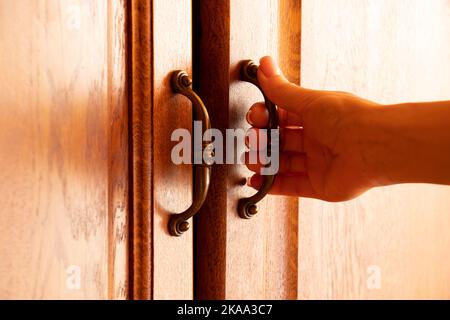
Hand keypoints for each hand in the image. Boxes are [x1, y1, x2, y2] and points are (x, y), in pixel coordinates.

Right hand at [245, 56, 380, 200]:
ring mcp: (317, 163)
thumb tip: (264, 64)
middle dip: (262, 142)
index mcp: (315, 117)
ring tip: (253, 161)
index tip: (255, 118)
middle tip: (253, 141)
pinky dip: (272, 185)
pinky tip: (259, 182)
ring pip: (282, 164)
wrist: (376, 147)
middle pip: (280, 142)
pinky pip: (291, 186)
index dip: (266, 118)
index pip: (282, 117)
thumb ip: (282, 89)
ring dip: (263, 163)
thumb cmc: (350, 119)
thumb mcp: (310, 100)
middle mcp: (316, 140)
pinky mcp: (319, 185)